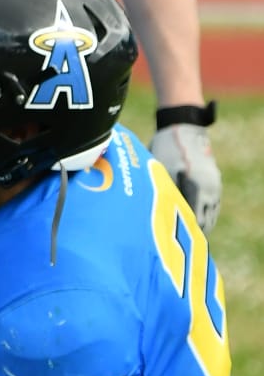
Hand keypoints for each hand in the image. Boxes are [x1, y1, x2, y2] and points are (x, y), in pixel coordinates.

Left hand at [150, 119, 220, 234]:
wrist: (184, 129)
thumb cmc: (167, 150)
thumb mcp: (161, 171)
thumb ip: (164, 195)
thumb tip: (160, 218)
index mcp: (196, 188)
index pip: (193, 221)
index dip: (183, 234)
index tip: (172, 245)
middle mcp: (210, 190)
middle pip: (205, 223)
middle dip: (192, 234)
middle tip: (176, 246)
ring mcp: (215, 187)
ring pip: (211, 217)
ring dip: (200, 227)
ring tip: (183, 238)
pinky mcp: (215, 184)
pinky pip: (213, 207)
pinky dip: (204, 216)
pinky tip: (192, 223)